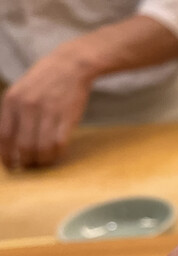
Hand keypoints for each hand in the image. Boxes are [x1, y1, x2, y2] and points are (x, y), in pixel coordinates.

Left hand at [0, 46, 92, 168]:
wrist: (70, 66)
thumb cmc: (44, 81)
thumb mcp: (20, 92)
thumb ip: (12, 113)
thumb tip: (8, 142)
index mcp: (11, 101)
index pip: (4, 136)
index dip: (6, 156)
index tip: (12, 166)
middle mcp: (27, 106)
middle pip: (23, 146)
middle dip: (26, 162)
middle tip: (30, 166)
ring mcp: (48, 111)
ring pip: (42, 148)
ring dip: (42, 160)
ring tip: (43, 162)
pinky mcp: (67, 117)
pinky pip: (59, 143)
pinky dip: (57, 153)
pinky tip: (56, 153)